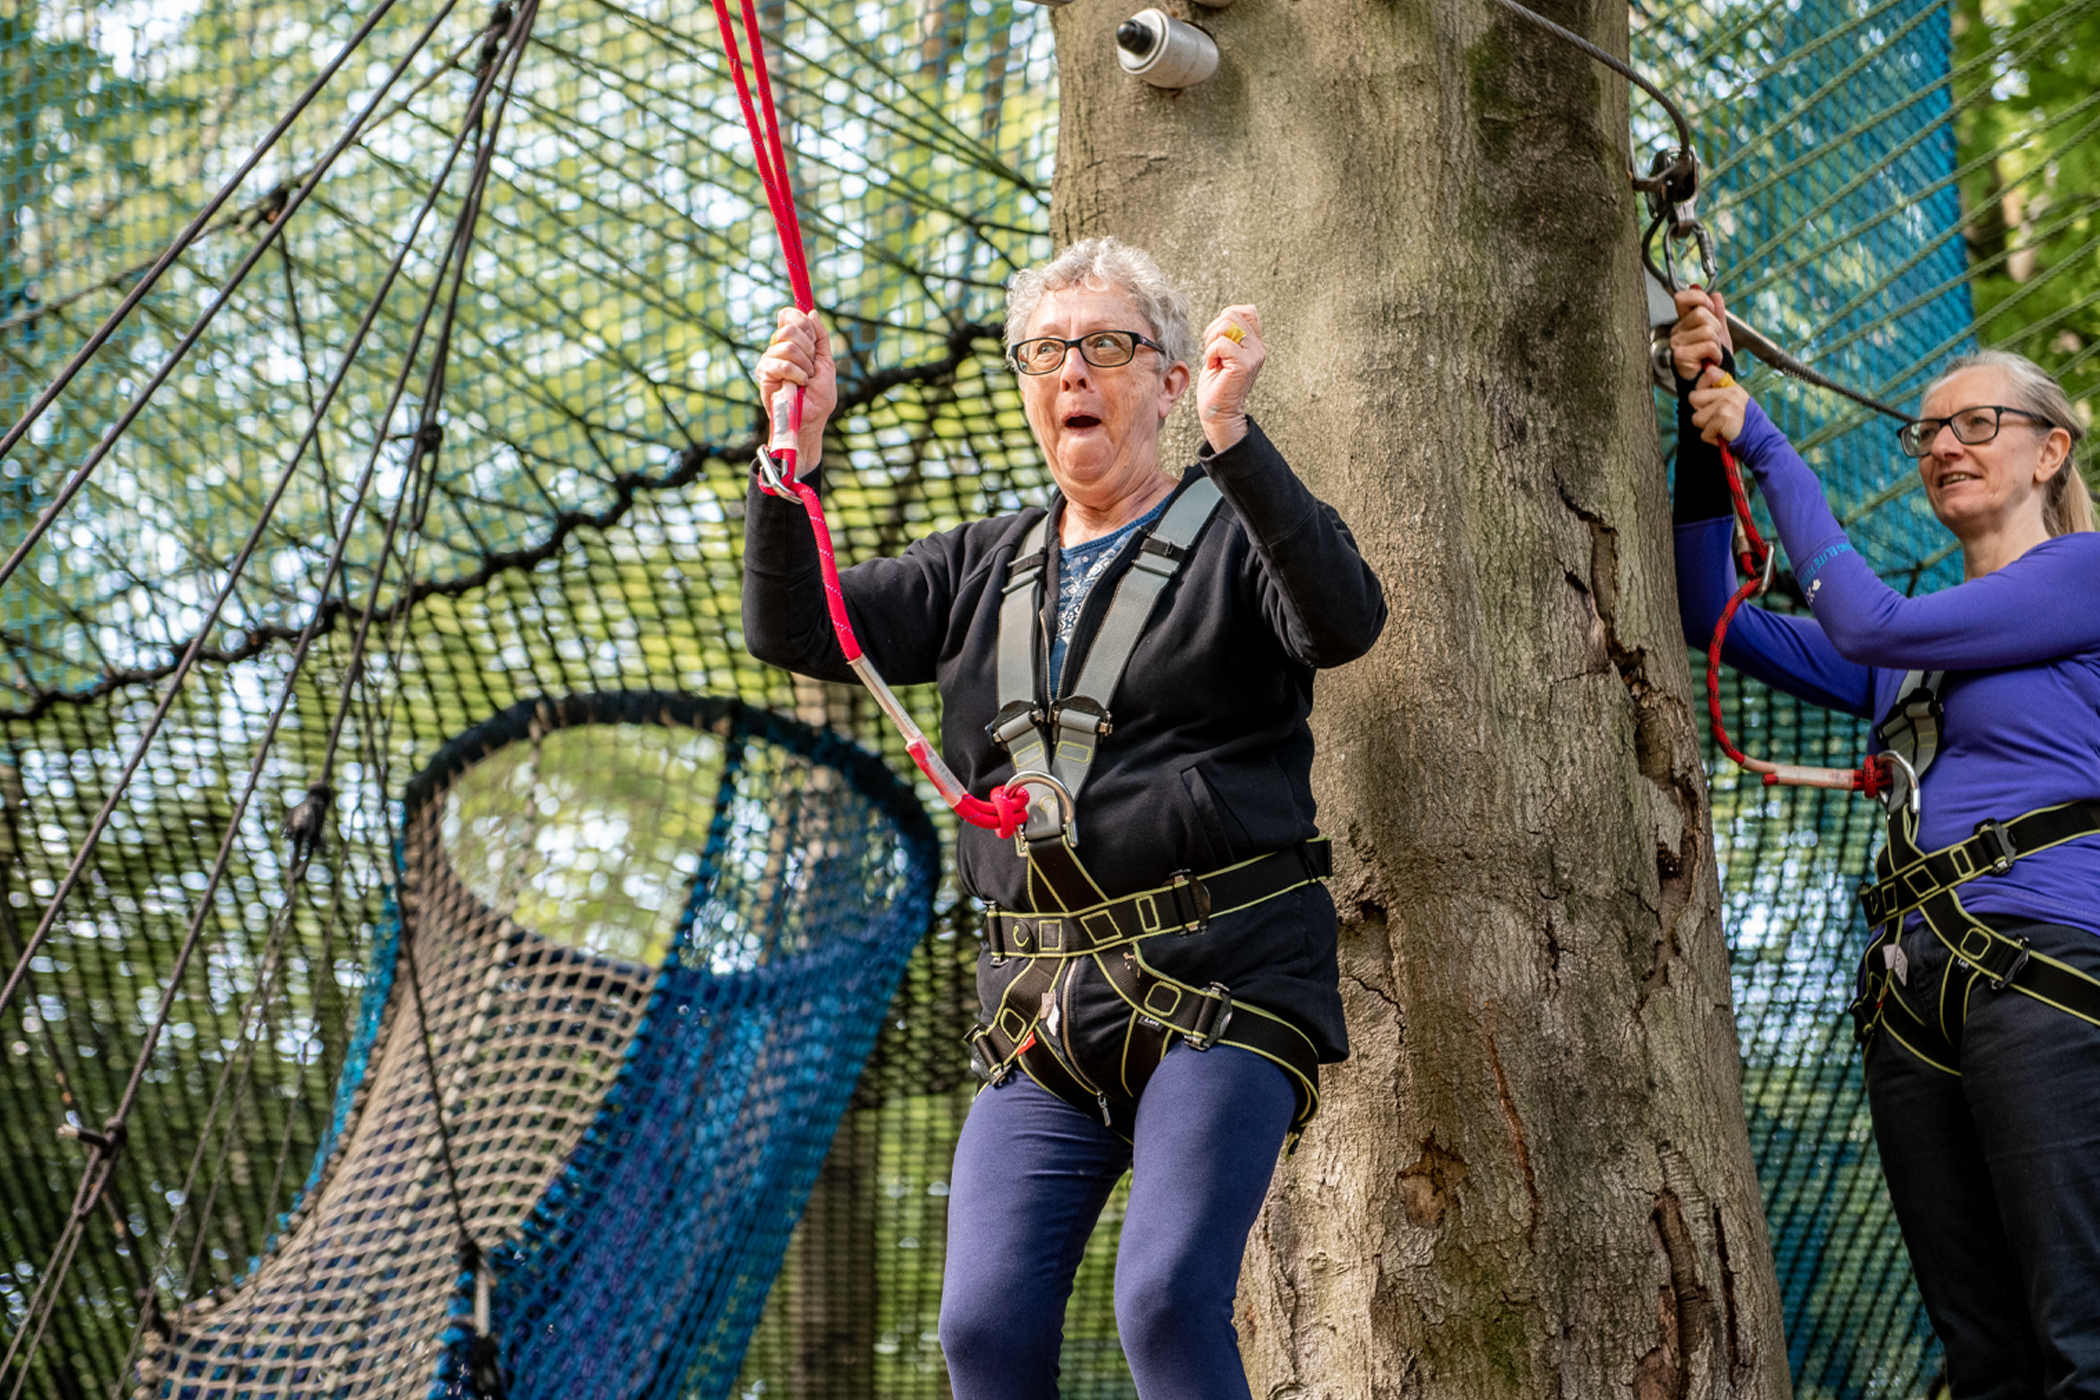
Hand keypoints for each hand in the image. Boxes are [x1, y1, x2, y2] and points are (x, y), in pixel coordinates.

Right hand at [754, 307, 837, 469]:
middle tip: (811, 367)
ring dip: (805, 365)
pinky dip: (797, 375)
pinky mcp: (764, 373)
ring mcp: (769, 359)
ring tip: (805, 380)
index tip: (814, 343)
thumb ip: (821, 337)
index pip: (789, 315)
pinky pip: (783, 364)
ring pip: (787, 346)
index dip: (803, 324)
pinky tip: (798, 385)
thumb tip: (812, 312)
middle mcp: (778, 347)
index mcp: (792, 342)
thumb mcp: (827, 362)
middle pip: (789, 328)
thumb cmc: (819, 395)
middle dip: (808, 349)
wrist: (811, 420)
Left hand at [1197, 304, 1263, 451]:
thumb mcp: (1222, 354)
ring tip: (1214, 360)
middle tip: (1213, 353)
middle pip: (1231, 314)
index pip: (1247, 311)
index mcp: (1254, 343)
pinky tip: (1213, 367)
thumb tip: (1222, 319)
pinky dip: (1211, 353)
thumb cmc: (1216, 386)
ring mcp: (1253, 355)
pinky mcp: (1244, 365)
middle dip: (1213, 330)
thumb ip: (1227, 335)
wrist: (1218, 414)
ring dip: (1211, 342)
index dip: (1227, 317)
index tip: (1218, 339)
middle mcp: (1258, 347)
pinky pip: (1222, 343)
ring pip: (1226, 325)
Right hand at [1669, 288, 1732, 382]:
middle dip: (1716, 327)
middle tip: (1713, 342)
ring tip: (1712, 353)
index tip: (1710, 308)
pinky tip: (1711, 361)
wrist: (1710, 382)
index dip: (1699, 298)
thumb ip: (1717, 313)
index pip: (1682, 298)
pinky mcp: (1680, 356)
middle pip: (1701, 313)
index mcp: (1684, 322)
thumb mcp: (1719, 332)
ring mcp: (1677, 343)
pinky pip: (1708, 346)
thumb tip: (1715, 294)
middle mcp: (1677, 331)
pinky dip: (1716, 354)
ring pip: (1707, 330)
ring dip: (1717, 344)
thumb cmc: (1711, 358)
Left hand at [1688, 365, 1749, 444]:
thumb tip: (1700, 386)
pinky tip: (1724, 435)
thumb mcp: (1735, 400)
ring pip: (1696, 418)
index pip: (1709, 373)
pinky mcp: (1723, 417)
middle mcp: (1729, 392)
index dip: (1701, 386)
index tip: (1707, 398)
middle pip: (1693, 398)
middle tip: (1715, 417)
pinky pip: (1704, 433)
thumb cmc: (1742, 422)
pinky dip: (1711, 438)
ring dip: (1706, 427)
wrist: (1759, 438)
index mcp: (1731, 386)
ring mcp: (1726, 404)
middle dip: (1700, 411)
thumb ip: (1719, 391)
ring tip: (1720, 426)